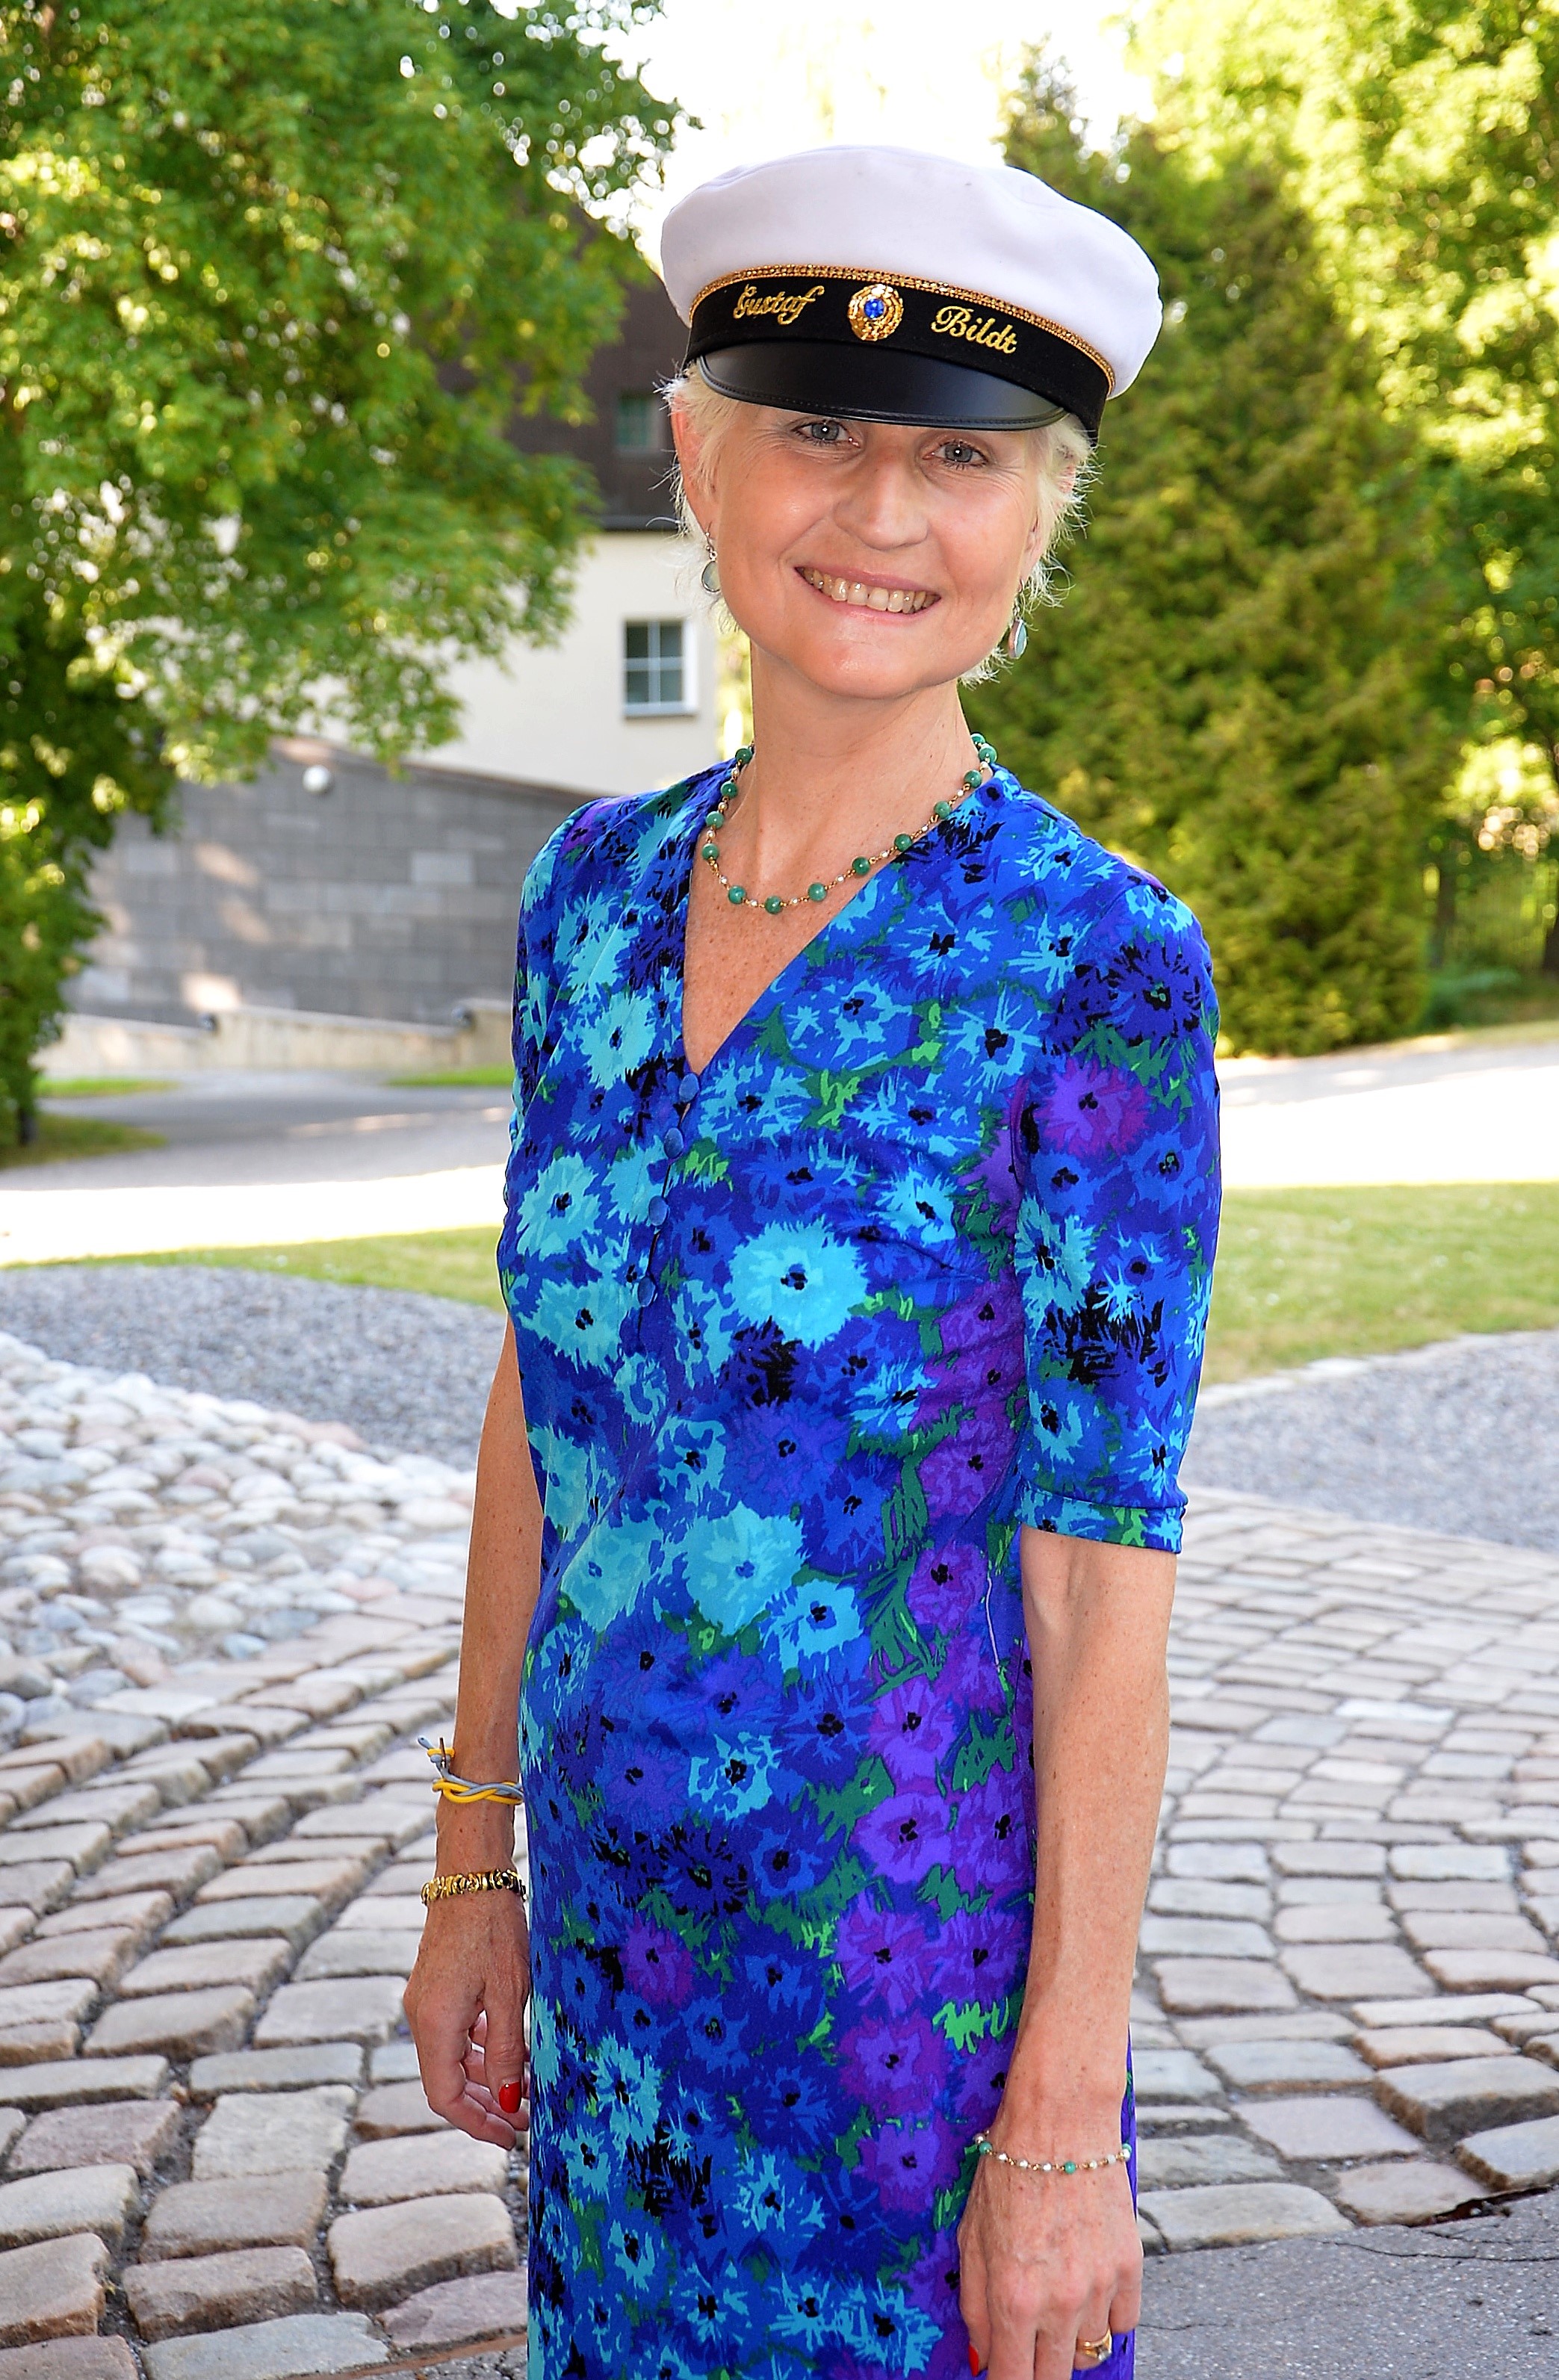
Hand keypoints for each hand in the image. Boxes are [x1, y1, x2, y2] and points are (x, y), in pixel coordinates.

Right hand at [403, 1888, 531, 2148]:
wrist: (472, 1874)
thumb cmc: (493, 1928)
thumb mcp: (510, 1994)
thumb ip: (508, 2051)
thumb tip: (510, 2101)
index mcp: (434, 2024)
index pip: (445, 2096)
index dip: (477, 2123)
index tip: (510, 2137)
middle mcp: (422, 2017)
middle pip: (447, 2080)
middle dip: (485, 2105)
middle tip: (524, 2120)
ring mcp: (427, 2001)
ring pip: (452, 2057)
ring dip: (485, 2077)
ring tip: (526, 2088)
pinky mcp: (437, 1986)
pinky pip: (455, 2032)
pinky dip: (480, 2048)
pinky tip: (509, 2049)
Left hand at [958, 2155, 1139, 2376]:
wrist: (1060, 2122)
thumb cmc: (1008, 2172)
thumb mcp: (971, 2238)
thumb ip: (975, 2307)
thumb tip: (983, 2359)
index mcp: (1013, 2298)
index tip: (1004, 2374)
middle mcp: (1060, 2303)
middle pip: (1056, 2379)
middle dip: (1039, 2370)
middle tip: (1029, 2345)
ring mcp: (1099, 2287)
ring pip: (1091, 2354)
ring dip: (1072, 2341)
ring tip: (1056, 2303)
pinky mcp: (1130, 2267)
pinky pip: (1123, 2324)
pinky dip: (1107, 2317)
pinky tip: (1088, 2288)